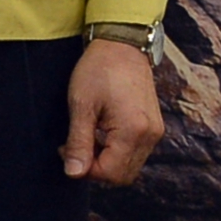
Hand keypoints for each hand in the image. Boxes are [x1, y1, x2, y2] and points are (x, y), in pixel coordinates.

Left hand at [62, 37, 165, 184]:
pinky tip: (101, 132)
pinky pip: (136, 153)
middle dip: (96, 168)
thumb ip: (79, 142)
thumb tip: (73, 173)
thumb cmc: (98, 70)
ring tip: (86, 136)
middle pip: (123, 175)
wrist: (121, 45)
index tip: (66, 150)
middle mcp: (150, 136)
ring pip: (130, 166)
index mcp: (134, 131)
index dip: (86, 169)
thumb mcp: (81, 105)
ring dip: (106, 160)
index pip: (111, 173)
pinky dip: (117, 151)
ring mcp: (155, 132)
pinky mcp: (154, 127)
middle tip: (74, 146)